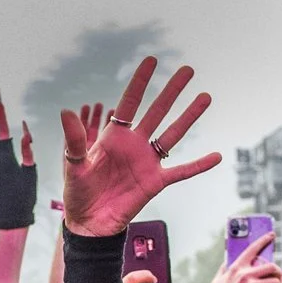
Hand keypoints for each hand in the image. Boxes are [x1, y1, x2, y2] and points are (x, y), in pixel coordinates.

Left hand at [59, 56, 221, 236]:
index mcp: (114, 136)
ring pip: (173, 134)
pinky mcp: (156, 182)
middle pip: (157, 111)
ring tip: (205, 97)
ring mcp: (147, 162)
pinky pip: (182, 172)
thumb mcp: (74, 165)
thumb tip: (65, 111)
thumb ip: (74, 139)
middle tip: (188, 70)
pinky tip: (216, 156)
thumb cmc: (78, 192)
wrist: (89, 222)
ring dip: (189, 117)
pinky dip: (198, 165)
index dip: (140, 82)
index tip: (151, 60)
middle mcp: (134, 144)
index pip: (130, 102)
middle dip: (172, 91)